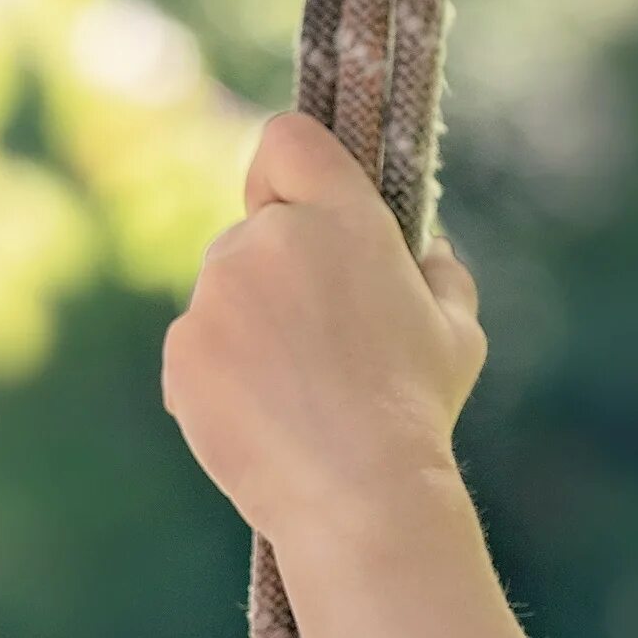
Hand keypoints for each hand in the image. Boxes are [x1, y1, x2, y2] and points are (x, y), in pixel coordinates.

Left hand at [161, 110, 485, 539]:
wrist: (358, 498)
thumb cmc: (418, 412)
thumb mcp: (457, 331)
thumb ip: (436, 273)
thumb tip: (424, 250)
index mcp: (341, 218)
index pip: (286, 140)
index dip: (291, 171)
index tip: (300, 207)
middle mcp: (268, 240)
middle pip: (254, 228)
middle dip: (278, 269)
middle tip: (321, 339)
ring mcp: (214, 295)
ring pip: (222, 291)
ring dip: (248, 324)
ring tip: (296, 391)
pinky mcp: (180, 350)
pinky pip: (196, 346)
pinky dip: (219, 373)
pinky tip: (263, 416)